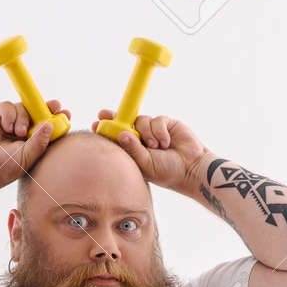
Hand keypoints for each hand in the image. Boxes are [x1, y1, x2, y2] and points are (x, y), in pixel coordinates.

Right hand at [0, 99, 70, 193]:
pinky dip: (10, 114)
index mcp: (32, 143)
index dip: (56, 120)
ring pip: (23, 108)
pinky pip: (8, 106)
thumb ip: (39, 142)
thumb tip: (50, 125)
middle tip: (56, 105)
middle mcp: (22, 132)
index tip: (66, 113)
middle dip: (46, 108)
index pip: (46, 128)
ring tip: (18, 133)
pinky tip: (7, 127)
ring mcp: (9, 123)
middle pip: (37, 113)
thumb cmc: (4, 167)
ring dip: (23, 118)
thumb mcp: (27, 157)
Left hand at [91, 110, 208, 190]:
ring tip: (157, 147)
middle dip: (115, 118)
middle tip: (104, 114)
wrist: (191, 168)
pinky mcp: (166, 123)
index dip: (107, 129)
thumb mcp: (146, 164)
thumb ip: (133, 149)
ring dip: (147, 133)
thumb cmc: (167, 172)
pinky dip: (159, 131)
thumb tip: (121, 134)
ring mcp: (152, 130)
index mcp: (133, 150)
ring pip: (141, 120)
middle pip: (125, 122)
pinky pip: (156, 120)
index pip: (117, 137)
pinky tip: (166, 143)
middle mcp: (141, 138)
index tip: (95, 124)